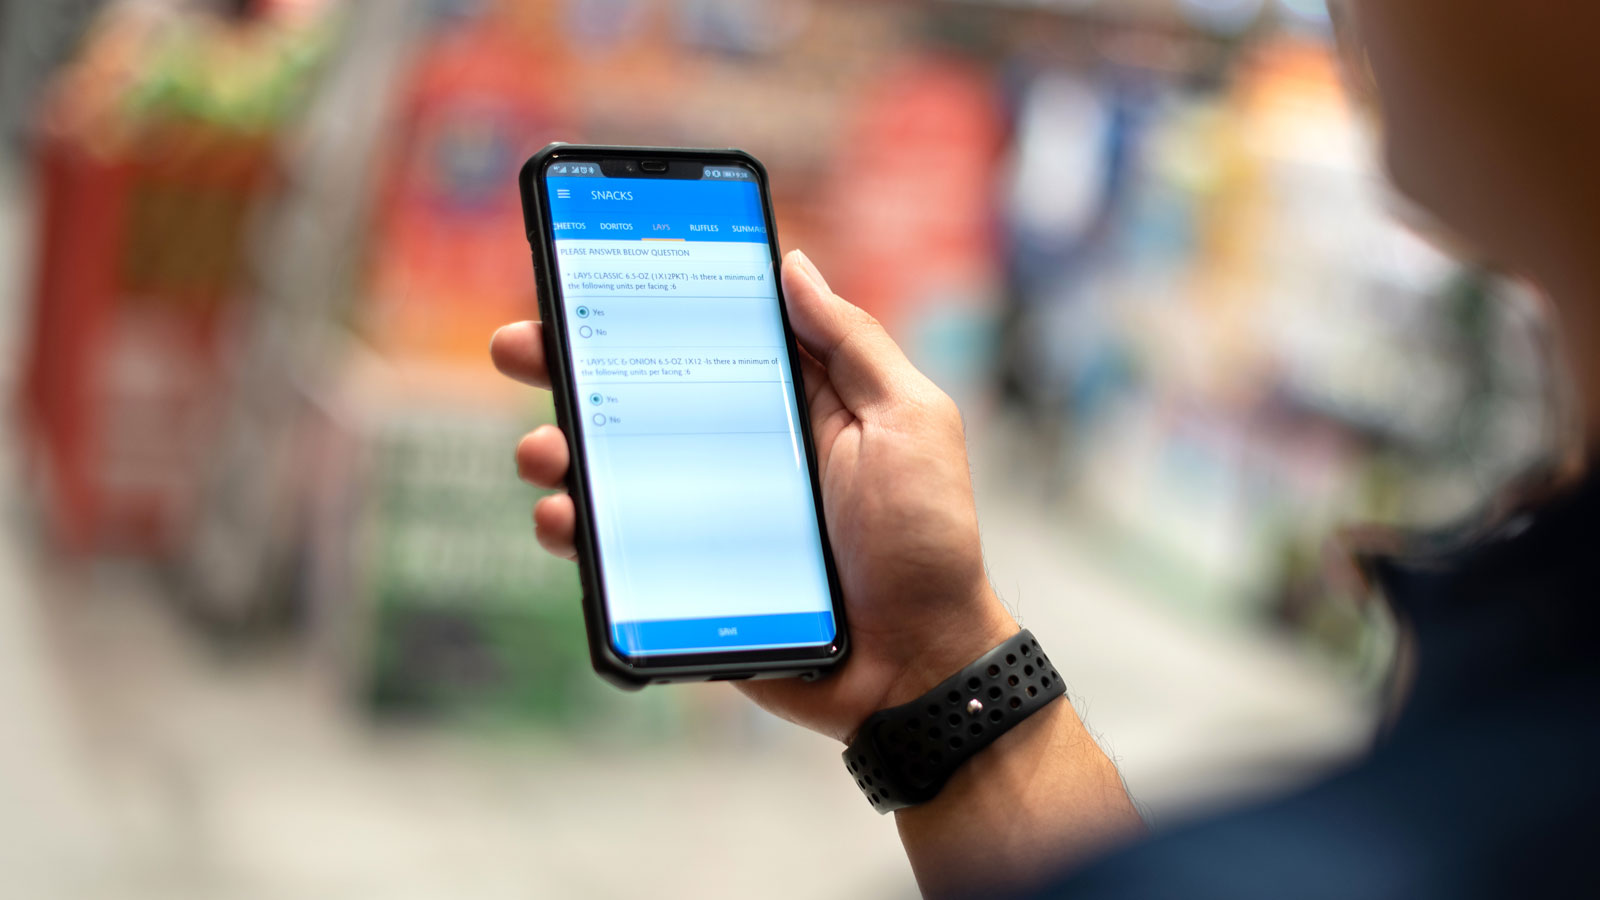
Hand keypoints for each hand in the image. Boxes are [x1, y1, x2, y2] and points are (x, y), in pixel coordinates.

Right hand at [490, 250, 1016, 741]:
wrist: (917, 664)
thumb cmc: (925, 539)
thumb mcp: (908, 420)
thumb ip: (851, 342)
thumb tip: (791, 264)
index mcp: (789, 401)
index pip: (703, 337)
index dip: (646, 306)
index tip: (587, 274)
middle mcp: (737, 449)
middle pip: (638, 394)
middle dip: (570, 366)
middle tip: (520, 348)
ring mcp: (703, 513)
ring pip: (612, 470)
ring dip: (561, 452)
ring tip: (542, 453)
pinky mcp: (684, 576)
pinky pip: (615, 547)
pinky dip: (575, 530)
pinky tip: (563, 521)